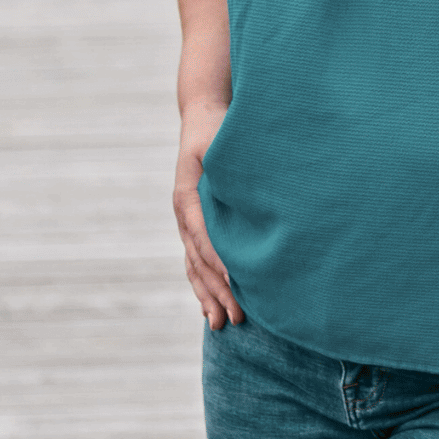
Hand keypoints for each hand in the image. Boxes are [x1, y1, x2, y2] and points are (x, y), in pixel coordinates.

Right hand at [173, 102, 243, 330]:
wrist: (204, 115)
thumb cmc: (220, 127)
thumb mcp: (224, 142)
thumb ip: (233, 169)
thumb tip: (254, 193)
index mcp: (188, 195)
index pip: (204, 235)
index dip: (221, 260)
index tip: (240, 282)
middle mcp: (184, 213)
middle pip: (199, 259)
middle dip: (218, 289)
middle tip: (239, 316)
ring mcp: (186, 220)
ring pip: (195, 266)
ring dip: (209, 295)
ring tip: (222, 323)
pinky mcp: (194, 223)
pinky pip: (196, 261)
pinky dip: (204, 285)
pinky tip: (211, 306)